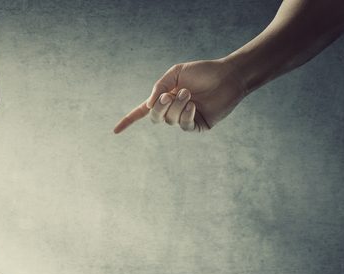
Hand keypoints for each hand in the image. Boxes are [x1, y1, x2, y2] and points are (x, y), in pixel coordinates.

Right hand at [114, 59, 246, 133]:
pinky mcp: (197, 126)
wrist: (228, 76)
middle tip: (170, 95)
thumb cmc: (203, 72)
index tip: (115, 131)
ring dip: (176, 106)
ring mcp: (185, 119)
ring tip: (189, 93)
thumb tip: (148, 106)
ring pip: (169, 120)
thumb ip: (159, 86)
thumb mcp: (176, 73)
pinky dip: (185, 115)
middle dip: (159, 107)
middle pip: (155, 118)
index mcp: (165, 98)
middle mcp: (173, 111)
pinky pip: (184, 126)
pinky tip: (192, 105)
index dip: (128, 121)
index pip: (143, 112)